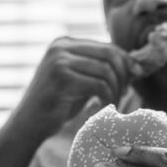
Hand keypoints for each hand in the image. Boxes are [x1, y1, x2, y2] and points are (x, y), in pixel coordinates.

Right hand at [11, 37, 140, 140]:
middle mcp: (61, 47)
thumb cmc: (58, 104)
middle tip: (125, 92)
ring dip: (116, 89)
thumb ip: (99, 68)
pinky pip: (99, 85)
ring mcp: (59, 61)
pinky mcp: (62, 78)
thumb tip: (135, 65)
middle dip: (123, 74)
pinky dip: (107, 97)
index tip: (136, 75)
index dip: (126, 61)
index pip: (107, 46)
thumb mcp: (80, 80)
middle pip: (109, 54)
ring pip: (106, 70)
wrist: (29, 123)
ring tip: (113, 101)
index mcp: (65, 43)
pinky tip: (102, 106)